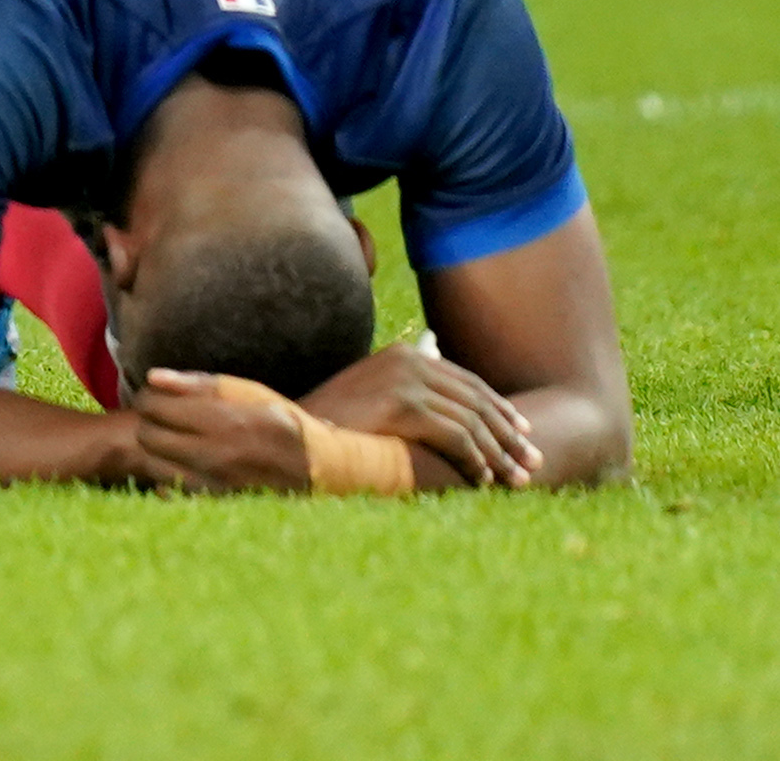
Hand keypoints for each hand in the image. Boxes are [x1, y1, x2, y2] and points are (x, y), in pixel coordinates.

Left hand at [130, 369, 315, 493]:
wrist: (318, 467)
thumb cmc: (280, 420)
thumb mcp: (247, 391)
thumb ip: (198, 384)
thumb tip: (152, 377)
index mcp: (224, 422)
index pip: (156, 407)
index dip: (149, 398)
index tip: (157, 398)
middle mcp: (217, 456)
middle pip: (149, 436)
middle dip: (150, 422)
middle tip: (164, 419)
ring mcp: (216, 485)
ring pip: (153, 465)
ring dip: (155, 450)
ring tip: (172, 440)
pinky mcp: (217, 504)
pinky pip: (169, 490)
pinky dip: (166, 476)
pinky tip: (181, 464)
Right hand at [299, 340, 540, 487]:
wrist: (300, 431)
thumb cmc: (336, 423)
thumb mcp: (377, 399)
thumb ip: (413, 396)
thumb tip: (460, 419)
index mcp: (405, 354)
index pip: (467, 381)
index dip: (500, 409)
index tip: (524, 433)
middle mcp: (409, 360)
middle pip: (476, 400)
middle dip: (509, 435)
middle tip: (532, 462)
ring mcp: (406, 381)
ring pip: (472, 421)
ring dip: (498, 454)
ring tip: (515, 479)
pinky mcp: (404, 406)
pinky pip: (456, 437)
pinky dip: (474, 460)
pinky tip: (482, 479)